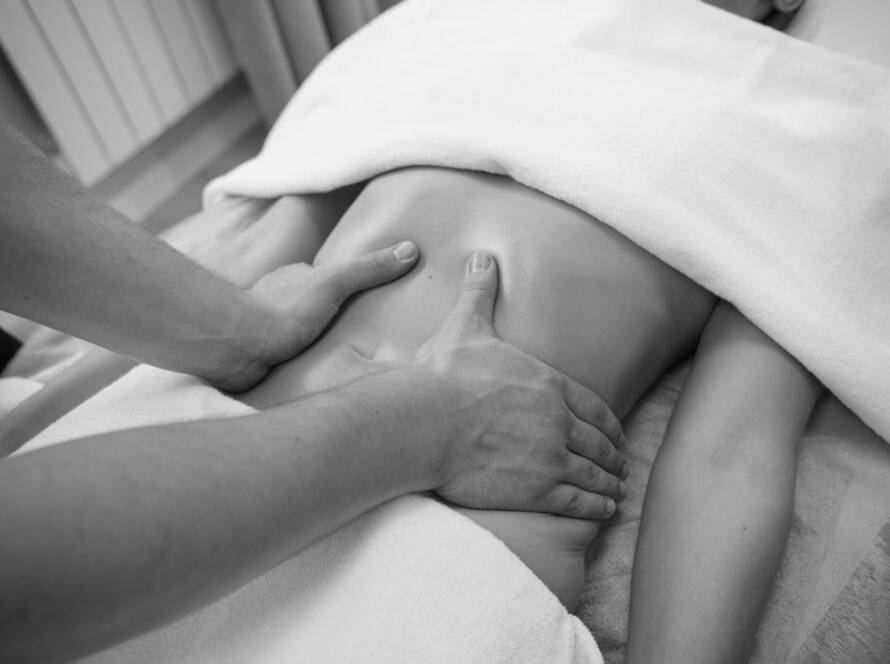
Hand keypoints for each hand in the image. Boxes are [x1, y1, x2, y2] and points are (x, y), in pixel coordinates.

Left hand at [217, 241, 419, 390]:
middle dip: (332, 323)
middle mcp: (279, 302)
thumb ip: (369, 270)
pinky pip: (289, 364)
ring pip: (300, 338)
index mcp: (295, 279)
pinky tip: (319, 382)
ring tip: (348, 366)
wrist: (237, 349)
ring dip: (316, 349)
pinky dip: (302, 370)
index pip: (327, 280)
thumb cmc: (282, 311)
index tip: (370, 302)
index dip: (347, 288)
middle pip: (315, 310)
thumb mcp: (334, 284)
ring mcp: (269, 332)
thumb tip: (411, 250)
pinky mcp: (263, 362)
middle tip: (365, 340)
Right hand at [418, 252, 628, 518]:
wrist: (426, 420)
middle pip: (598, 442)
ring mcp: (550, 457)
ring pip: (593, 474)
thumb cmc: (444, 374)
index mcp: (548, 384)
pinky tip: (604, 511)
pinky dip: (596, 507)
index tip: (617, 434)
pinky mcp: (535, 490)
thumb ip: (480, 294)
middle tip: (622, 465)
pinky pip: (577, 502)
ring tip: (617, 490)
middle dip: (613, 455)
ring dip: (610, 483)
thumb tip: (481, 258)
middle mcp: (558, 421)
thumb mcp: (467, 326)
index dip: (608, 423)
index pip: (592, 406)